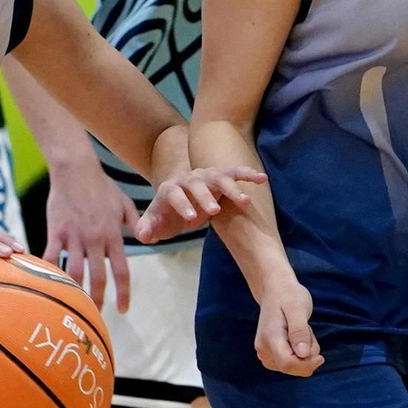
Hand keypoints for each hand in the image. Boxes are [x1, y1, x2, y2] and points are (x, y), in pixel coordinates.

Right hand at [45, 154, 138, 313]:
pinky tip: (45, 284)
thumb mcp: (124, 204)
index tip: (123, 310)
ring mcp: (75, 236)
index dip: (123, 293)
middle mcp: (95, 239)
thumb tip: (147, 239)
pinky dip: (48, 271)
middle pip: (98, 277)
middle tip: (96, 316)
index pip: (121, 271)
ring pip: (75, 271)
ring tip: (74, 306)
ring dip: (75, 291)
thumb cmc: (101, 185)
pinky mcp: (57, 231)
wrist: (76, 169)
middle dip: (98, 300)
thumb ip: (135, 223)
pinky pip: (51, 256)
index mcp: (113, 235)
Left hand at [134, 165, 264, 246]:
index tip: (190, 218)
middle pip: (197, 183)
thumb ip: (146, 229)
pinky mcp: (220, 177)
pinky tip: (263, 179)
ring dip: (231, 188)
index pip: (173, 193)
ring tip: (245, 203)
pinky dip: (248, 174)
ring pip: (219, 177)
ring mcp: (205, 176)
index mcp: (169, 189)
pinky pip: (235, 173)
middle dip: (205, 197)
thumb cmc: (166, 216)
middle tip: (214, 212)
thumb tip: (144, 235)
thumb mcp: (154, 224)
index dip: (181, 204)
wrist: (178, 200)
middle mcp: (188, 179)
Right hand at [255, 273, 322, 376]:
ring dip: (303, 355)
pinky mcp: (268, 355)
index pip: (288, 363)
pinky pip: (288, 364)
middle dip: (307, 357)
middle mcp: (263, 348)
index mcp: (270, 337)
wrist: (275, 290)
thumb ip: (299, 331)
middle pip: (290, 368)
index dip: (307, 364)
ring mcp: (263, 353)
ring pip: (291, 367)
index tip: (321, 357)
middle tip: (308, 333)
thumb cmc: (288, 296)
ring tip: (301, 332)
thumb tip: (303, 354)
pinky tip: (296, 338)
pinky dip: (298, 354)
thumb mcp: (298, 308)